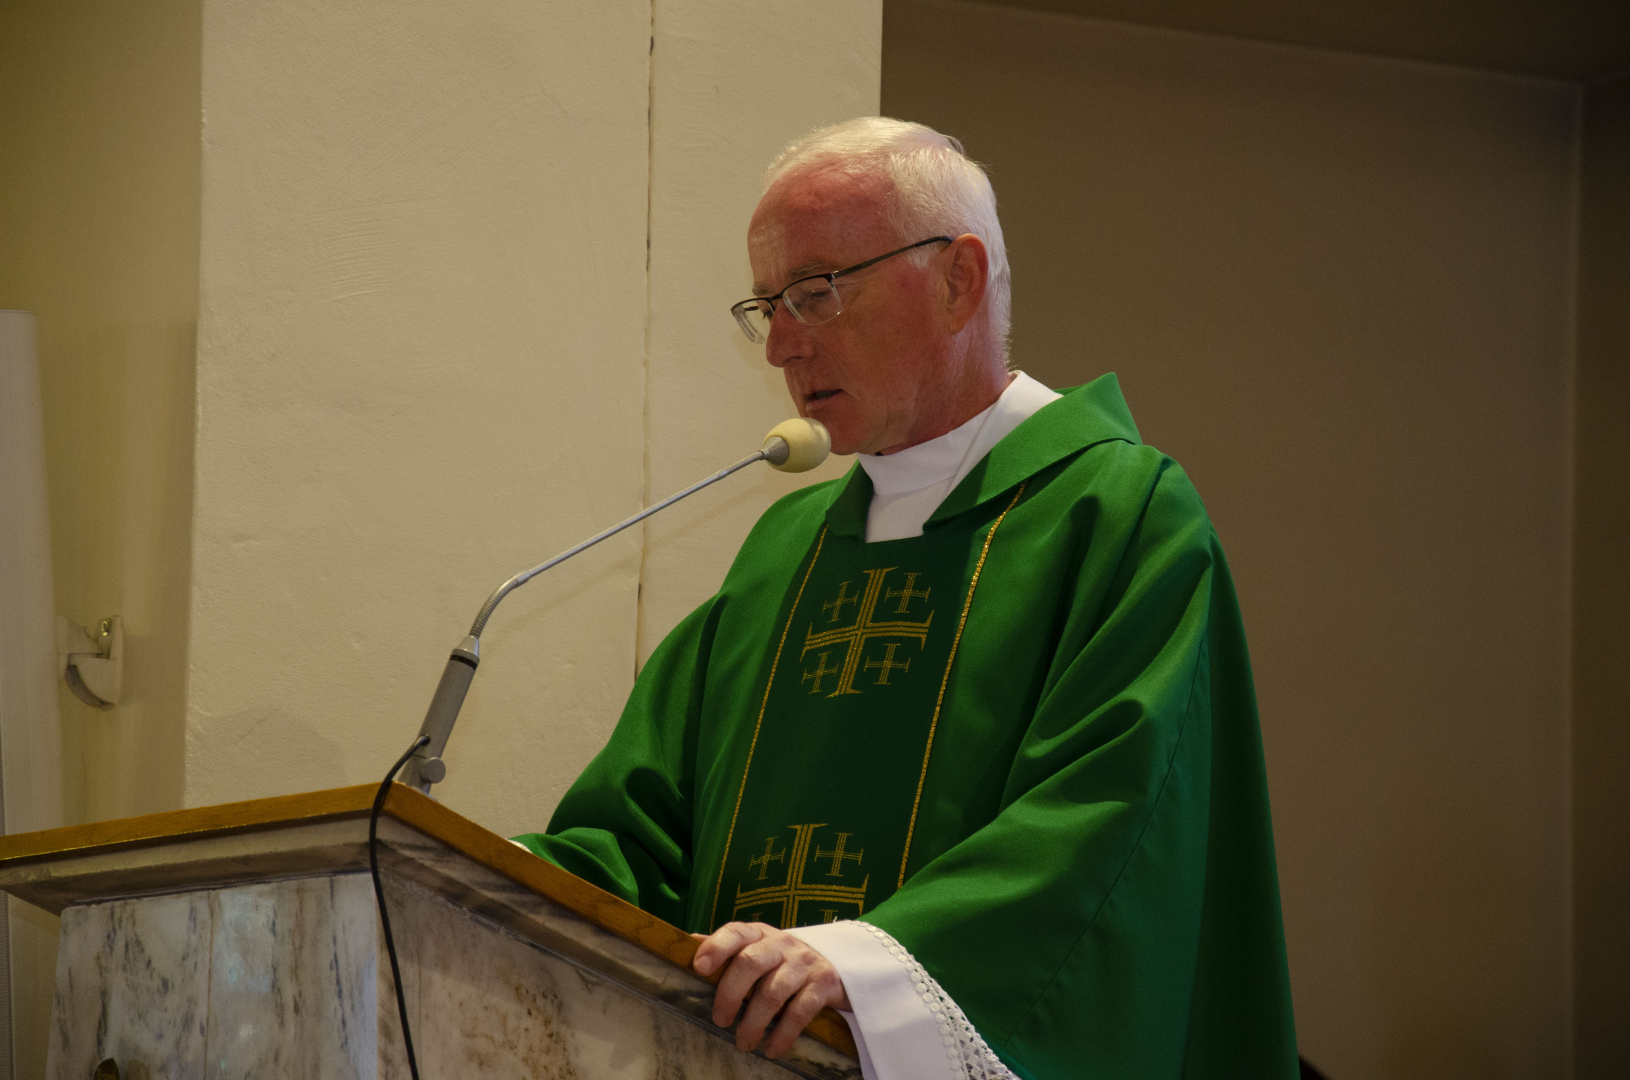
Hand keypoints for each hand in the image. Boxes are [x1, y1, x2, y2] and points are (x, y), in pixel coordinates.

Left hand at [692, 921, 850, 1057]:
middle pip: (750, 962)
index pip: (735, 932)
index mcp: (759, 934)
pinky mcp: (823, 985)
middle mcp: (781, 944)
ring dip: (754, 1022)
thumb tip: (688, 943)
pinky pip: (800, 1011)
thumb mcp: (757, 948)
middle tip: (720, 1020)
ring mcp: (803, 963)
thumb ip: (728, 948)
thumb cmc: (782, 960)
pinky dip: (783, 1034)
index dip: (716, 947)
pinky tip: (772, 1049)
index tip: (699, 968)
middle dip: (730, 994)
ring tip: (744, 1044)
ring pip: (773, 992)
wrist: (835, 964)